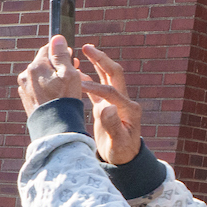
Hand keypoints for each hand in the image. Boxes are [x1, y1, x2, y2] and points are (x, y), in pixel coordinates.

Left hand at [17, 35, 87, 112]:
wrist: (55, 127)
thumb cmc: (65, 99)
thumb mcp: (69, 73)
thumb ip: (61, 55)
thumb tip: (56, 38)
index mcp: (34, 67)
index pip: (46, 49)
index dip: (61, 51)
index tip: (72, 56)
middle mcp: (25, 76)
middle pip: (43, 63)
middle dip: (58, 64)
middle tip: (74, 69)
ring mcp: (24, 89)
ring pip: (41, 76)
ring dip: (53, 76)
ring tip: (68, 83)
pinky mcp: (26, 100)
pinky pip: (38, 88)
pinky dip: (48, 87)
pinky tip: (58, 94)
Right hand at [76, 43, 142, 165]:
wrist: (125, 159)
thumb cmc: (121, 152)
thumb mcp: (117, 141)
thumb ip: (112, 124)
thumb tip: (106, 108)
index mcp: (128, 108)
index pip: (110, 91)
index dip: (94, 86)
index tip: (78, 83)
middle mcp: (124, 101)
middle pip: (113, 73)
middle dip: (101, 60)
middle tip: (87, 47)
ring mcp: (116, 102)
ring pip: (107, 77)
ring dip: (97, 63)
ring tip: (83, 51)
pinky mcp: (108, 106)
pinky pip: (98, 88)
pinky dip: (89, 79)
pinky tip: (78, 73)